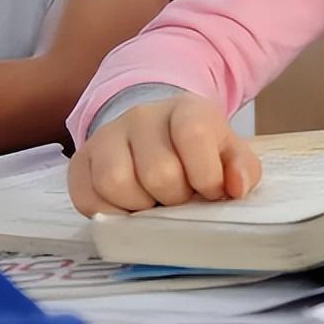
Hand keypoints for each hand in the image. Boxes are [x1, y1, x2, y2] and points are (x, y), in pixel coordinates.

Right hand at [68, 93, 261, 216]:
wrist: (156, 132)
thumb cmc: (198, 149)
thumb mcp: (229, 152)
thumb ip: (243, 168)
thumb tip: (236, 188)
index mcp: (186, 108)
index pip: (194, 135)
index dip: (207, 175)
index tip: (212, 192)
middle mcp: (142, 116)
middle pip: (158, 171)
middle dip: (176, 198)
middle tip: (182, 199)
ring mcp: (106, 136)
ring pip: (116, 183)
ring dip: (141, 208)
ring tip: (155, 204)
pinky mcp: (80, 162)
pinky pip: (87, 198)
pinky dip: (111, 215)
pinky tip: (131, 209)